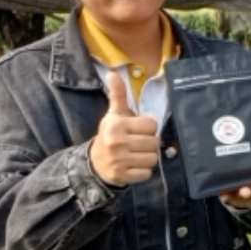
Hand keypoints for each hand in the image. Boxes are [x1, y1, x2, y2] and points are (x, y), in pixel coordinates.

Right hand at [90, 71, 159, 185]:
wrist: (95, 162)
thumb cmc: (111, 134)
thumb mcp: (114, 114)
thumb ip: (118, 95)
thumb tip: (113, 73)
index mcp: (116, 125)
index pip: (152, 124)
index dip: (148, 127)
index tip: (138, 129)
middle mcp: (117, 142)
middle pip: (155, 142)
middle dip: (149, 143)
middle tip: (138, 144)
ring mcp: (119, 161)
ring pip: (153, 158)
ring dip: (148, 158)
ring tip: (136, 155)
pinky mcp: (122, 176)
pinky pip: (147, 174)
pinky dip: (143, 172)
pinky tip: (133, 166)